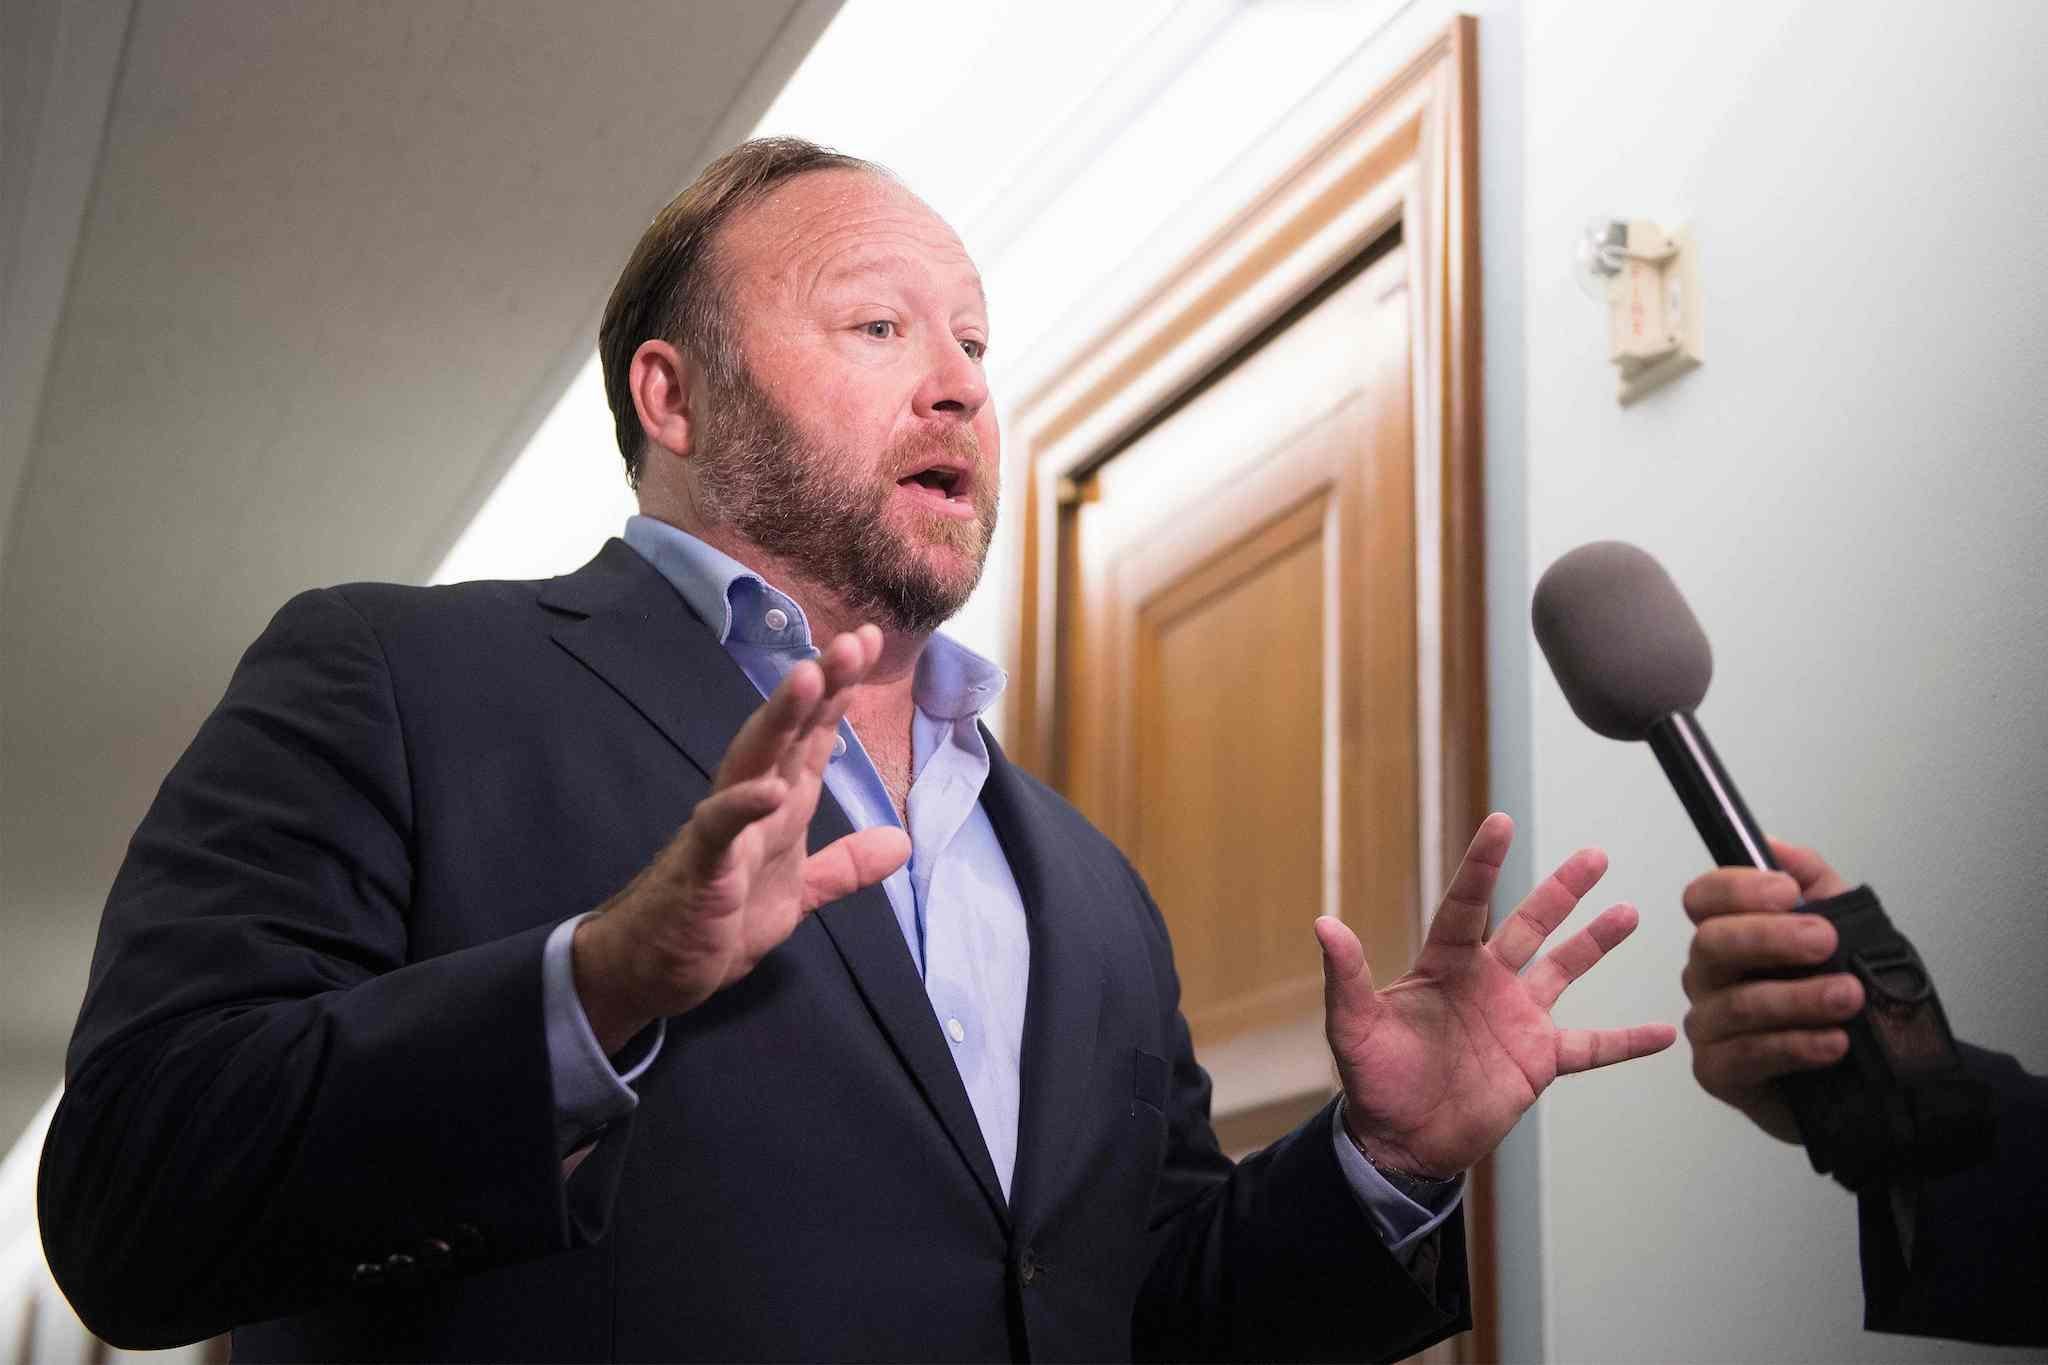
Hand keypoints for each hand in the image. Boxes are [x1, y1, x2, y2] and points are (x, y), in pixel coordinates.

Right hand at [572, 626, 910, 1052]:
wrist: (648, 971)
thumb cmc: (715, 921)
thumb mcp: (797, 897)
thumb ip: (843, 867)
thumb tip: (899, 841)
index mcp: (778, 808)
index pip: (813, 738)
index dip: (840, 692)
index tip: (868, 642)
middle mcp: (751, 805)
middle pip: (788, 735)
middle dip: (820, 687)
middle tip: (854, 641)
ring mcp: (722, 831)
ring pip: (751, 762)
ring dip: (780, 720)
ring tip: (809, 677)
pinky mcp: (699, 867)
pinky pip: (719, 831)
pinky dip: (742, 807)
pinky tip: (770, 789)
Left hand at [1318, 813, 1675, 1176]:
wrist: (1399, 1142)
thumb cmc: (1372, 1080)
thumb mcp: (1352, 1027)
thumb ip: (1346, 976)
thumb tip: (1324, 924)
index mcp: (1443, 966)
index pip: (1466, 905)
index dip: (1482, 865)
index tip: (1500, 822)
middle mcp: (1485, 983)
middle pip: (1529, 925)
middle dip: (1561, 890)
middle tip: (1594, 854)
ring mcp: (1516, 1020)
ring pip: (1564, 971)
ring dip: (1596, 943)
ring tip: (1629, 911)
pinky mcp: (1538, 1061)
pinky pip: (1591, 1047)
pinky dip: (1626, 1041)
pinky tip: (1664, 1031)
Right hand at [1680, 839, 1860, 1142]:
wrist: (1861, 1077)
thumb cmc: (1838, 1000)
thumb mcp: (1842, 931)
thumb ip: (1815, 884)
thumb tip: (1778, 849)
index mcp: (1728, 933)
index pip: (1704, 897)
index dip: (1738, 888)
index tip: (1788, 892)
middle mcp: (1708, 975)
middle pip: (1711, 942)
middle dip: (1771, 938)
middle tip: (1825, 941)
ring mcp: (1708, 1023)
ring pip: (1737, 1002)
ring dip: (1798, 997)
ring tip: (1849, 997)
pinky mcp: (1717, 1071)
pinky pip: (1746, 1054)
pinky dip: (1795, 1046)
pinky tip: (1833, 1042)